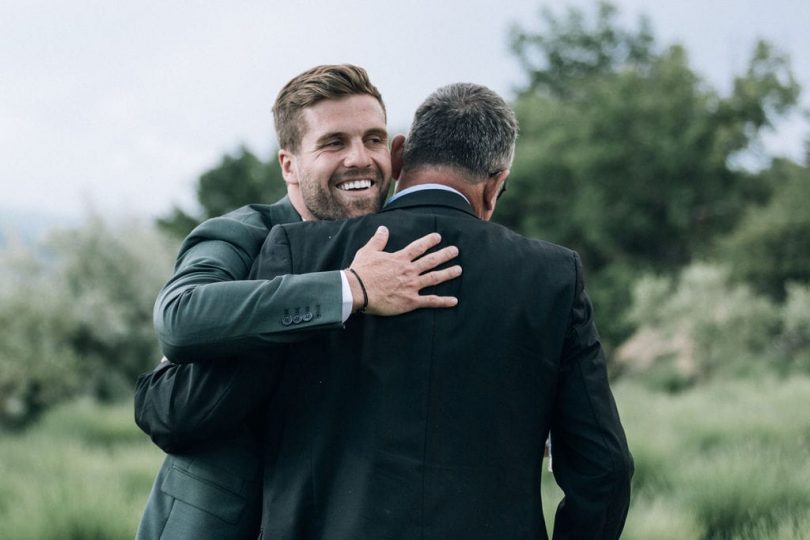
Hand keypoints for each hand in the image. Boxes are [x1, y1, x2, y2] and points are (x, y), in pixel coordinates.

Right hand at [346, 226, 460, 315]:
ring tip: (458, 270)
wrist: (357, 290)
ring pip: (434, 278)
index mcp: (400, 259)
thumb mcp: (368, 251)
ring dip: (448, 273)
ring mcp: (412, 286)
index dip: (429, 241)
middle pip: (431, 261)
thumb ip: (378, 240)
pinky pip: (430, 301)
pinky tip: (454, 301)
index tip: (438, 237)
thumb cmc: (361, 271)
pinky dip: (443, 301)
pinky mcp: (410, 301)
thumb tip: (383, 228)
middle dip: (445, 255)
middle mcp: (409, 271)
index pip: (418, 247)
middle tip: (455, 251)